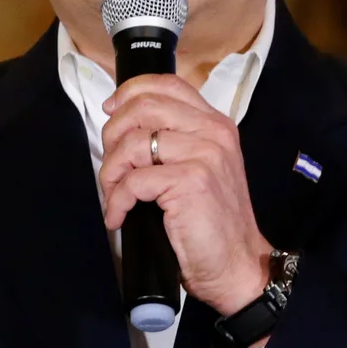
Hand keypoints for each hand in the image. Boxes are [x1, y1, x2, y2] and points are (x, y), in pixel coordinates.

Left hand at [98, 73, 271, 319]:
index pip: (168, 84)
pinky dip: (117, 201)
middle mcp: (213, 133)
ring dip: (111, 172)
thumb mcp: (199, 168)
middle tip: (112, 165)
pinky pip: (133, 182)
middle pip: (144, 107)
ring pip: (133, 143)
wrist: (236, 263)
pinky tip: (118, 217)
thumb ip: (174, 141)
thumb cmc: (211, 221)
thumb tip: (124, 125)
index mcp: (215, 124)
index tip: (110, 110)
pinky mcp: (191, 181)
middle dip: (113, 134)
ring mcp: (204, 155)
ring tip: (114, 194)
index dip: (130, 92)